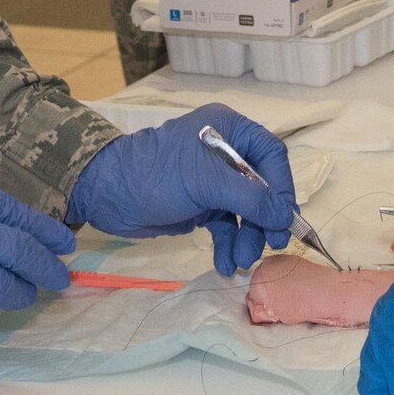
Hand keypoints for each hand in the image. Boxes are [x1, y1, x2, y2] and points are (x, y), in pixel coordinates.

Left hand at [65, 105, 295, 275]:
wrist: (108, 194)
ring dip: (245, 237)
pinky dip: (227, 244)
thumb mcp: (206, 182)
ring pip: (244, 211)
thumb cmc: (157, 174)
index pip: (270, 155)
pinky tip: (225, 265)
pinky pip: (225, 225)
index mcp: (228, 129)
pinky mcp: (200, 205)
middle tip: (267, 246)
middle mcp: (224, 152)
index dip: (282, 187)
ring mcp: (212, 180)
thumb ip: (249, 198)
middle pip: (260, 187)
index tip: (283, 220)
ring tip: (239, 261)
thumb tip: (285, 216)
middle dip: (262, 220)